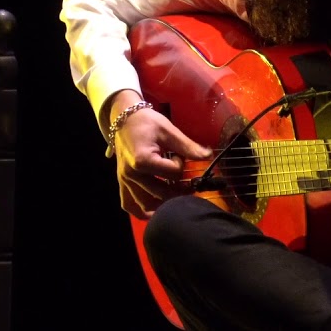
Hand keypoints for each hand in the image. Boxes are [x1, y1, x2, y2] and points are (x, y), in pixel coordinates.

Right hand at [110, 100, 212, 219]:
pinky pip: (129, 205)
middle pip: (161, 193)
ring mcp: (124, 180)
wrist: (123, 119)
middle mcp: (132, 174)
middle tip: (189, 186)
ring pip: (146, 205)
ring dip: (163, 205)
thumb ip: (188, 146)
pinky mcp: (121, 182)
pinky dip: (141, 211)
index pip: (173, 174)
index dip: (182, 166)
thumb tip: (208, 156)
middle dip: (179, 191)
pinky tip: (154, 210)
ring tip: (175, 196)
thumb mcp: (169, 130)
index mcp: (143, 160)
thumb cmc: (147, 122)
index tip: (179, 156)